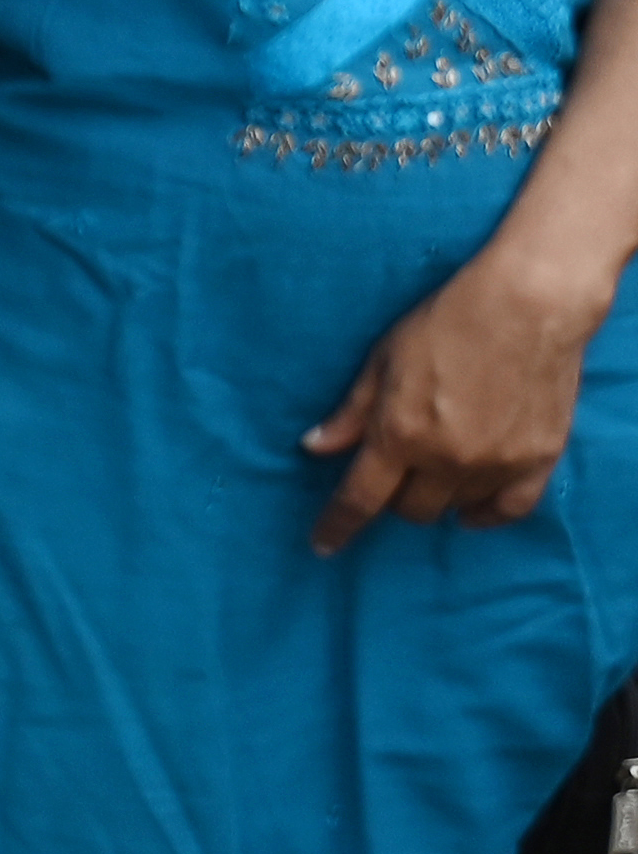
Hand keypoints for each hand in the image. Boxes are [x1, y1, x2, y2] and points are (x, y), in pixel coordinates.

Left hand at [306, 238, 605, 549]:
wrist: (527, 307)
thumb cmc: (446, 324)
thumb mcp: (382, 362)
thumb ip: (351, 414)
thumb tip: (315, 448)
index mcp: (400, 435)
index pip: (360, 499)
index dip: (337, 526)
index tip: (323, 545)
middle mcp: (447, 459)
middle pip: (410, 510)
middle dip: (395, 497)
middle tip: (398, 471)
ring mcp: (496, 464)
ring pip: (456, 509)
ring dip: (439, 497)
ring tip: (437, 469)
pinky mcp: (539, 460)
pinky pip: (509, 510)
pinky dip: (486, 514)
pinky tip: (471, 508)